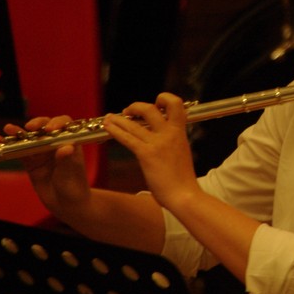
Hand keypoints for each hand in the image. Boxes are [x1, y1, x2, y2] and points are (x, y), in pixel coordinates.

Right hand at [4, 115, 91, 214]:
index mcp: (70, 142)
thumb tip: (67, 148)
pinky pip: (20, 150)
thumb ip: (66, 160)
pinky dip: (11, 145)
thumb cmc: (74, 186)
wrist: (65, 203)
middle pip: (45, 127)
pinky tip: (2, 140)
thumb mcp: (71, 173)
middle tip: (30, 127)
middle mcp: (55, 144)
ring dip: (19, 132)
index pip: (65, 125)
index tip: (50, 129)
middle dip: (37, 124)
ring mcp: (42, 152)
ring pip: (30, 138)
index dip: (57, 123)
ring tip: (9, 129)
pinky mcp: (31, 161)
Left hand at [104, 92, 197, 208]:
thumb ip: (172, 142)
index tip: (155, 105)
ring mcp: (157, 143)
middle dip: (136, 107)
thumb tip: (162, 141)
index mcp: (180, 132)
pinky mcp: (146, 154)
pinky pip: (127, 138)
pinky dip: (115, 131)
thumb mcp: (182, 153)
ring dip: (118, 119)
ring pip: (133, 123)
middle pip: (150, 109)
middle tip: (127, 112)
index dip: (164, 99)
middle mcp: (169, 133)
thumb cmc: (183, 179)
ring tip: (109, 117)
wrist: (184, 195)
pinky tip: (108, 128)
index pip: (176, 104)